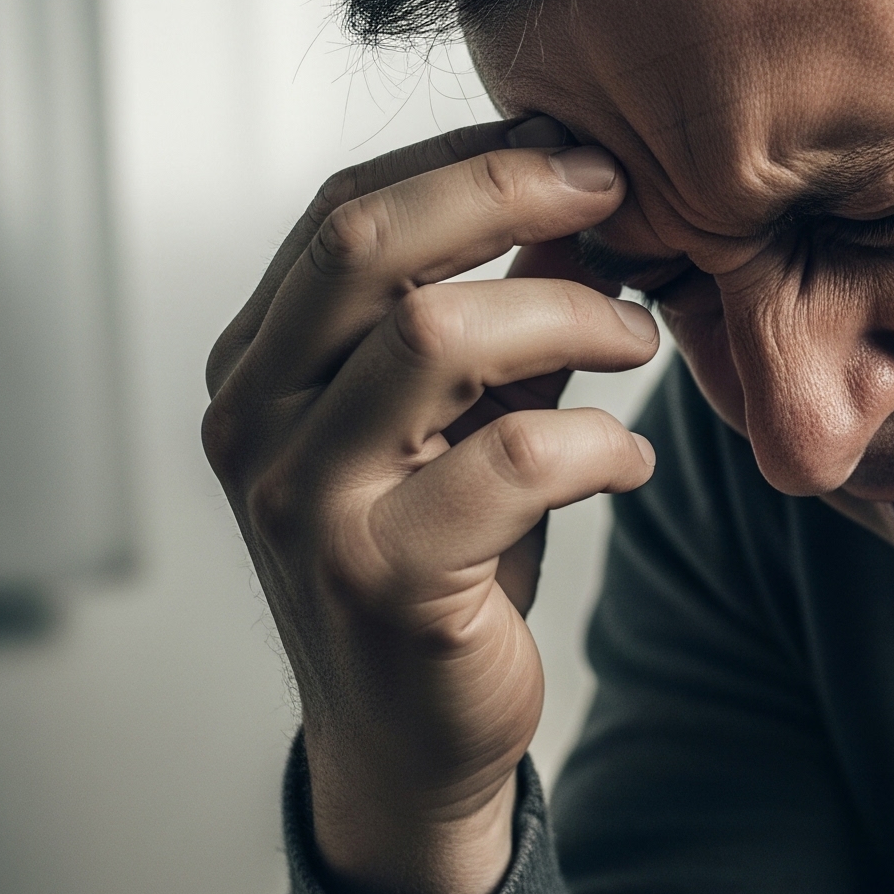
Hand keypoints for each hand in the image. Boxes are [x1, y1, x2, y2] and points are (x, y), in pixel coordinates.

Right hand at [202, 118, 659, 893]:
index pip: (344, 213)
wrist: (411, 740)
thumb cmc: (441, 559)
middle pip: (370, 244)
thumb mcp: (462, 421)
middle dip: (510, 193)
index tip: (577, 153)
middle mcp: (255, 424)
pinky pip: (518, 460)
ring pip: (438, 334)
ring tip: (639, 342)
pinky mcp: (386, 580)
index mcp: (258, 368)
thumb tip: (579, 202)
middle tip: (618, 196)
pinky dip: (601, 442)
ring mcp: (306, 504)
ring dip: (572, 315)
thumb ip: (499, 320)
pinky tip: (630, 462)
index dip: (469, 162)